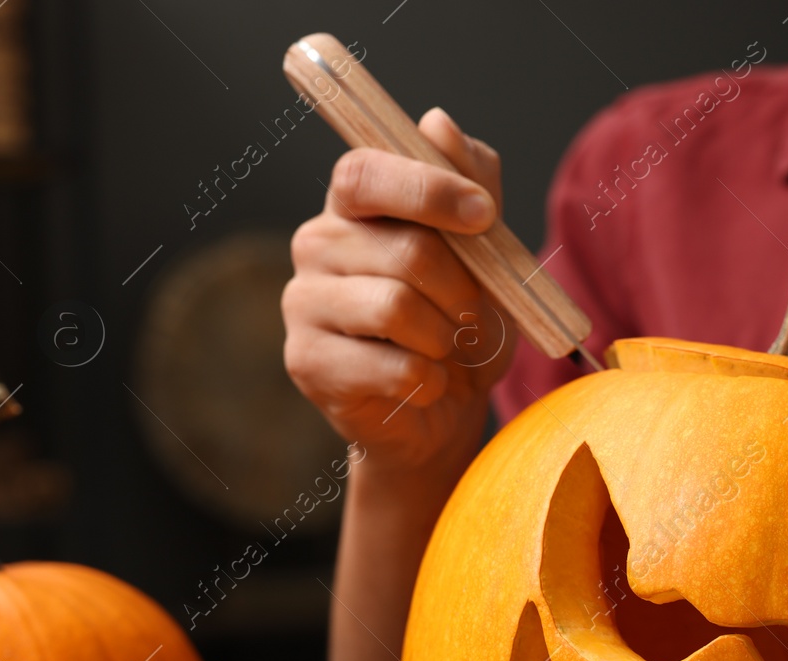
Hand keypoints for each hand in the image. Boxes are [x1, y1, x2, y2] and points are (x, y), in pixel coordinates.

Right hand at [282, 108, 512, 467]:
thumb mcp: (485, 250)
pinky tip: (424, 384)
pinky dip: (432, 381)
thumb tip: (438, 123)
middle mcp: (316, 244)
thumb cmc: (458, 321)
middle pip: (406, 251)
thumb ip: (472, 182)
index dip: (428, 189)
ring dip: (447, 339)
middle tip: (475, 316)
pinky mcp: (307, 363)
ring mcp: (302, 304)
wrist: (440, 410)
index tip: (484, 215)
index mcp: (354, 205)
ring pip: (397, 309)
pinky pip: (395, 367)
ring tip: (446, 350)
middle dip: (464, 291)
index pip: (367, 171)